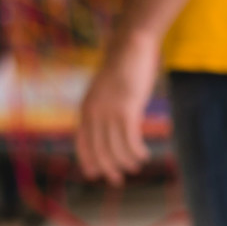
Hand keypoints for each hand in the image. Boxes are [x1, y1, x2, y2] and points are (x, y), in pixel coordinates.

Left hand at [75, 35, 157, 185]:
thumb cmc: (121, 68)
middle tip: (117, 180)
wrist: (130, 46)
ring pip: (116, 149)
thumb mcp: (105, 91)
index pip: (82, 143)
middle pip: (98, 151)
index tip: (94, 174)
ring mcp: (110, 112)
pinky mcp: (127, 110)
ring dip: (126, 162)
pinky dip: (137, 152)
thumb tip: (108, 127)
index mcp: (85, 109)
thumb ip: (103, 109)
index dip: (87, 161)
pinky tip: (144, 155)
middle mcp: (94, 113)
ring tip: (136, 166)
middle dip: (108, 169)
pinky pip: (131, 140)